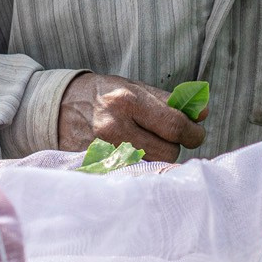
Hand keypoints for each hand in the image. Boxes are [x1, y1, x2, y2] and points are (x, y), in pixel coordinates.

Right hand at [57, 72, 206, 162]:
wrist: (58, 107)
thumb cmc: (103, 94)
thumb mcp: (134, 87)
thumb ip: (169, 102)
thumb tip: (203, 114)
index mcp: (126, 101)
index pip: (175, 126)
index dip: (194, 132)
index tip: (196, 133)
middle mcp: (114, 128)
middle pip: (168, 152)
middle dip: (173, 146)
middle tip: (164, 137)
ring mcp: (104, 151)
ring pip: (154, 167)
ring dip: (158, 158)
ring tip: (146, 144)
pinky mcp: (97, 168)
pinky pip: (135, 174)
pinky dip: (141, 167)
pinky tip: (133, 155)